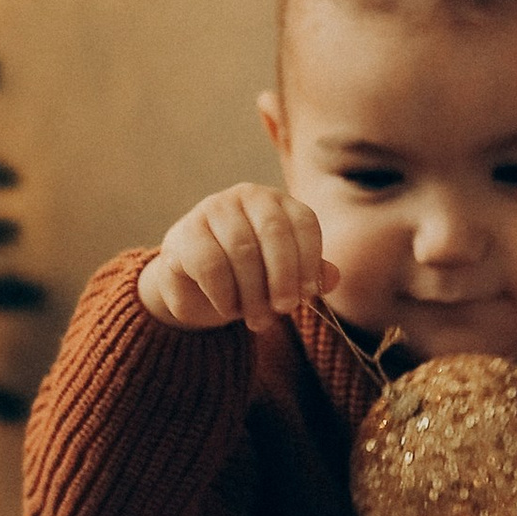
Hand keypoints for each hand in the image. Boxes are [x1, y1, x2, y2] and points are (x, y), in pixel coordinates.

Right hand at [138, 184, 335, 333]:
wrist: (195, 287)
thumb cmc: (248, 277)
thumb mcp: (282, 276)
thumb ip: (308, 275)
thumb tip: (332, 278)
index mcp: (279, 202)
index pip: (303, 222)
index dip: (309, 260)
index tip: (308, 294)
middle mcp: (247, 196)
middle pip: (274, 232)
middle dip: (283, 276)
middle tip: (284, 309)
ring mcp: (213, 210)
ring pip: (242, 250)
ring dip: (253, 292)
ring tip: (257, 319)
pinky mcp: (184, 233)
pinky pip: (210, 265)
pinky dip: (224, 294)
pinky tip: (229, 309)